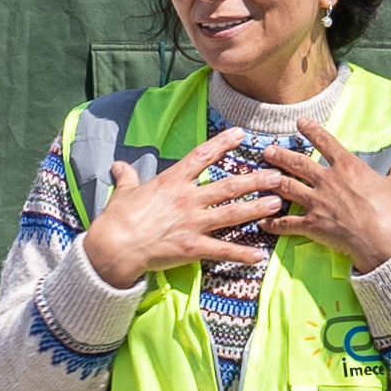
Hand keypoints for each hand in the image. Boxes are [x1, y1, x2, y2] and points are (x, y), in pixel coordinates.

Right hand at [80, 131, 291, 288]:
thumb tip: (118, 166)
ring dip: (257, 209)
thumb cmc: (116, 219)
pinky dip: (242, 254)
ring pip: (232, 214)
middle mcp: (187, 199)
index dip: (222, 143)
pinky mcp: (193, 248)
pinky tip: (259, 256)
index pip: (201, 156)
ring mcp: (193, 223)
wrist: (113, 247)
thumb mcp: (122, 193)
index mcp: (171, 182)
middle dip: (255, 180)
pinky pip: (223, 251)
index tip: (240, 134)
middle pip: (228, 186)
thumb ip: (126, 177)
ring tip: (277, 203)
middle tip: (277, 175)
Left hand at [266, 122, 390, 272]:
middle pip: (298, 164)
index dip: (312, 131)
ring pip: (287, 187)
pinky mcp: (312, 224)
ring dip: (271, 181)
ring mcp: (317, 202)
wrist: (382, 240)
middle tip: (268, 150)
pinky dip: (273, 223)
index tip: (300, 122)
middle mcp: (327, 181)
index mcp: (347, 167)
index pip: (326, 143)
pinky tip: (262, 221)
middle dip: (281, 155)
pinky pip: (287, 223)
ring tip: (260, 176)